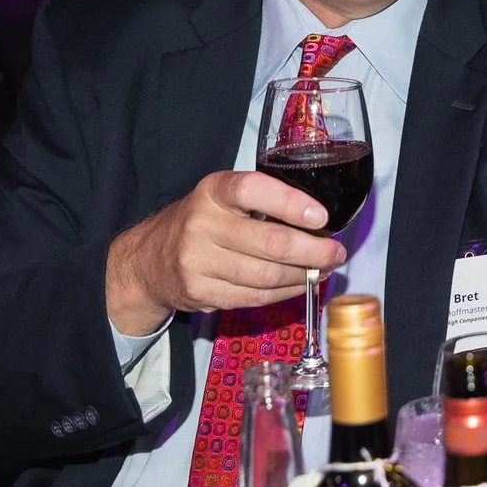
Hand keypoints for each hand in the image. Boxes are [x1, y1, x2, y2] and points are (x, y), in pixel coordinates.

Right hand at [104, 170, 346, 336]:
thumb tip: (319, 221)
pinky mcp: (201, 292)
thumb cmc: (201, 222)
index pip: (253, 190)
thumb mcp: (221, 198)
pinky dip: (283, 293)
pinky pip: (254, 297)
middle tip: (336, 253)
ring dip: (302, 276)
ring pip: (265, 275)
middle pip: (268, 243)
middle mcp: (202, 224)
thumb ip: (262, 202)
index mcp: (212, 191)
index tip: (321, 217)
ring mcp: (198, 261)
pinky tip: (298, 285)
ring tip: (322, 270)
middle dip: (312, 251)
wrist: (149, 260)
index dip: (290, 203)